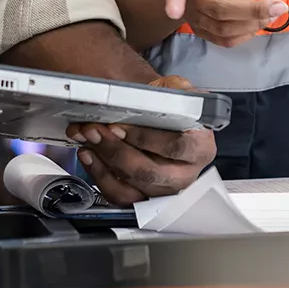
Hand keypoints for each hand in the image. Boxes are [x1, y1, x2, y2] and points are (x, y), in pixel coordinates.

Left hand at [69, 75, 218, 202]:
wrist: (164, 120)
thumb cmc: (171, 108)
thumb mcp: (177, 91)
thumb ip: (169, 91)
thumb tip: (147, 96)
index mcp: (200, 147)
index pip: (175, 147)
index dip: (144, 138)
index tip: (118, 125)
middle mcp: (186, 173)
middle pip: (148, 172)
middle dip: (115, 150)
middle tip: (94, 130)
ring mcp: (164, 189)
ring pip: (131, 186)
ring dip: (103, 163)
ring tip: (88, 140)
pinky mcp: (144, 197)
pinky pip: (119, 195)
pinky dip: (99, 176)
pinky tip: (90, 156)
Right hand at [165, 0, 288, 48]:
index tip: (173, 12)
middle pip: (216, 10)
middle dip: (250, 11)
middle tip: (280, 6)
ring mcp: (194, 19)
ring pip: (222, 29)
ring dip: (253, 23)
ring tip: (275, 10)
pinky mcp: (204, 31)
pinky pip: (225, 40)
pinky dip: (246, 33)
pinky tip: (260, 21)